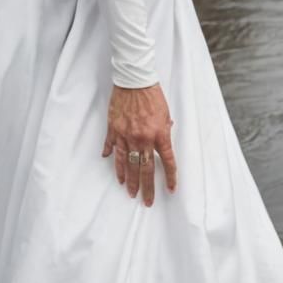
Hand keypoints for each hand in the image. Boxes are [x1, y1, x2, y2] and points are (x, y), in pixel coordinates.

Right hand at [100, 82, 176, 206]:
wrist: (134, 81)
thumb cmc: (152, 95)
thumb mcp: (165, 112)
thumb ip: (165, 128)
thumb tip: (165, 136)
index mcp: (159, 134)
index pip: (167, 161)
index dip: (170, 177)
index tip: (170, 190)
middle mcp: (143, 138)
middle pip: (145, 169)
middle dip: (146, 187)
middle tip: (146, 201)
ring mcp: (126, 135)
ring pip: (127, 163)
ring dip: (129, 179)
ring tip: (129, 190)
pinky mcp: (114, 129)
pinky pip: (112, 147)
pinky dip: (112, 158)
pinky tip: (113, 168)